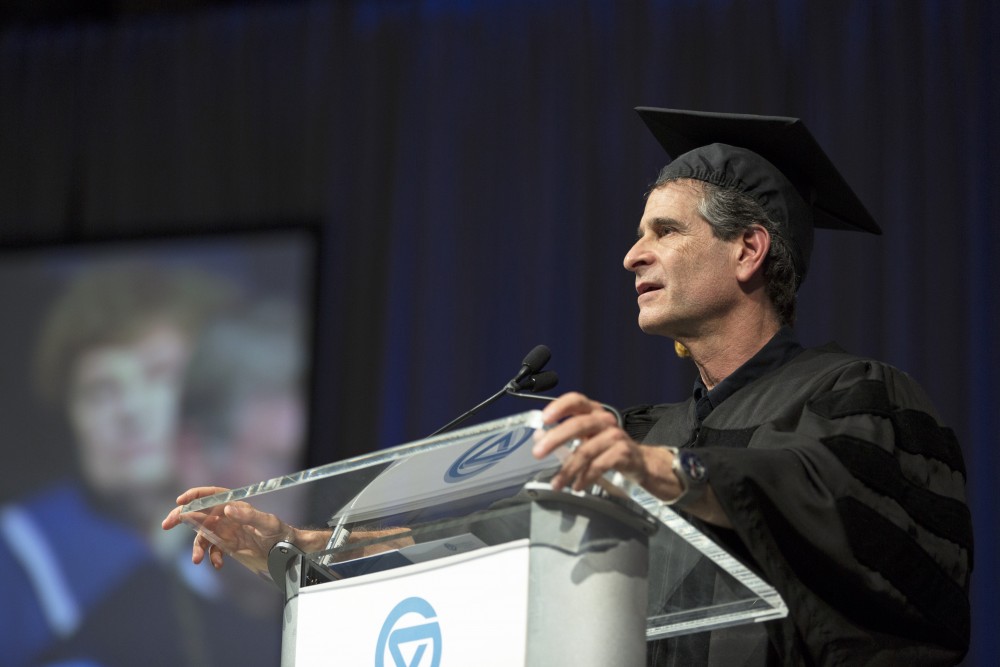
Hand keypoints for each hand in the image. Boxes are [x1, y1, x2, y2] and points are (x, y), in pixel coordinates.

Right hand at [162, 486, 306, 574]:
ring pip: (203, 534)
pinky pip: (213, 549)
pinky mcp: (229, 545)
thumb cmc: (281, 534)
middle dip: (183, 516)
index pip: (213, 495)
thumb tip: (227, 509)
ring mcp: (228, 531)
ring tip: (198, 560)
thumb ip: (248, 516)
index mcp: (237, 506)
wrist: (289, 551)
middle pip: (201, 512)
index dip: (196, 495)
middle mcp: (230, 516)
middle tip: (166, 524)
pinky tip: (217, 565)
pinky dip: (211, 556)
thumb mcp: (267, 524)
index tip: (181, 501)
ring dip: (197, 546)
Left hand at [531, 392, 664, 492]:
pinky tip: (577, 486)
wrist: (640, 462)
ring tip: (557, 483)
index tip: (544, 418)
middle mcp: (604, 420)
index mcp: (593, 412)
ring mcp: (615, 436)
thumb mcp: (585, 437)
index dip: (559, 407)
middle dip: (555, 438)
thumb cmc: (607, 447)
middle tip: (538, 453)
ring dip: (568, 469)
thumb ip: (561, 435)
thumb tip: (538, 437)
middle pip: (578, 424)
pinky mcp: (623, 453)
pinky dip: (585, 478)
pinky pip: (599, 466)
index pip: (576, 400)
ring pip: (586, 451)